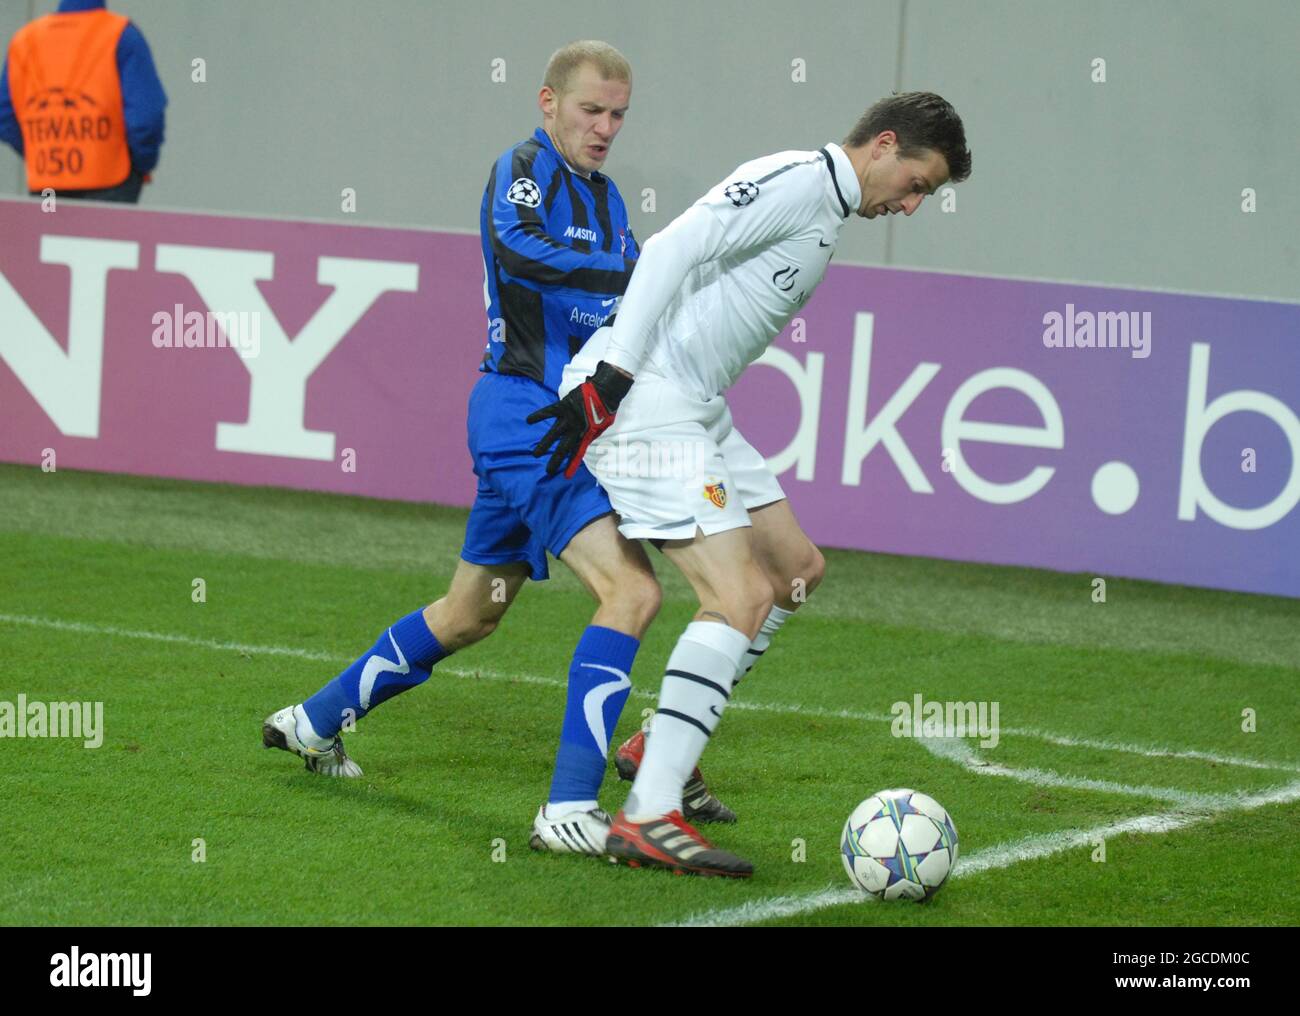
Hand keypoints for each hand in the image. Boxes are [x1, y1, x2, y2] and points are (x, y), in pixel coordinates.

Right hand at [526, 361, 632, 477]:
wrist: (606, 391)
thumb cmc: (606, 409)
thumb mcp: (602, 426)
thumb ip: (592, 434)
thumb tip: (585, 440)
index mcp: (586, 435)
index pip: (577, 453)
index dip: (571, 464)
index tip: (566, 476)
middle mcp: (576, 429)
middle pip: (564, 448)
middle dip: (556, 460)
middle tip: (548, 471)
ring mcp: (568, 418)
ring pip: (554, 434)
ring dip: (545, 444)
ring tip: (536, 454)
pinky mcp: (563, 406)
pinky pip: (549, 412)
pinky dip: (539, 415)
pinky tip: (528, 421)